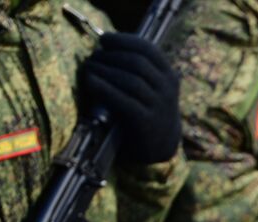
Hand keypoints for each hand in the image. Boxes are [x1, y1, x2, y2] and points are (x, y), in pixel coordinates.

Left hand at [79, 32, 180, 164]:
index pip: (148, 50)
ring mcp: (159, 107)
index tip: (104, 39)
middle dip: (111, 56)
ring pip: (130, 80)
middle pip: (137, 63)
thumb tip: (105, 46)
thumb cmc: (148, 109)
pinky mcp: (146, 123)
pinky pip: (123, 101)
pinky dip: (104, 89)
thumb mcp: (153, 87)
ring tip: (88, 68)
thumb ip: (139, 69)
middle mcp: (167, 90)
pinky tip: (90, 82)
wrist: (161, 146)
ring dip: (105, 70)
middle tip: (92, 57)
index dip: (124, 41)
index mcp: (169, 76)